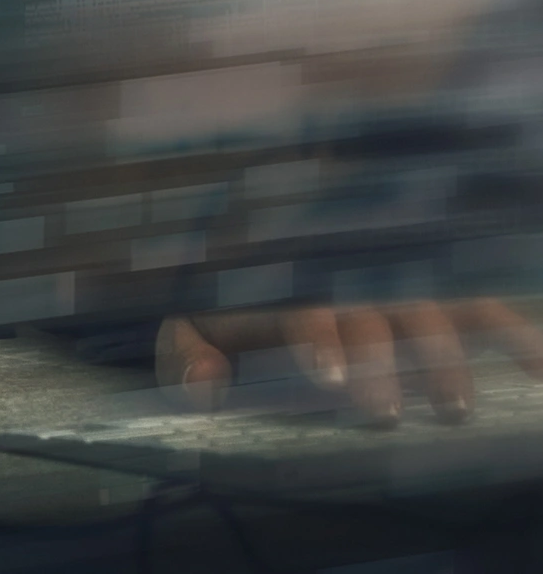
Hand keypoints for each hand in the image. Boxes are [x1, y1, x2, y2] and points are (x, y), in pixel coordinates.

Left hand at [157, 299, 542, 425]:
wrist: (265, 282)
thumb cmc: (235, 324)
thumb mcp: (198, 333)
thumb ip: (185, 354)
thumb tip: (203, 386)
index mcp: (294, 299)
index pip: (308, 314)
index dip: (319, 340)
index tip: (330, 380)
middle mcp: (351, 295)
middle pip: (375, 320)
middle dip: (381, 363)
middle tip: (382, 412)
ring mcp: (400, 300)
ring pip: (431, 316)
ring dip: (446, 356)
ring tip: (455, 410)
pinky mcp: (442, 310)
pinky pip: (484, 313)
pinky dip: (514, 334)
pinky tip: (536, 371)